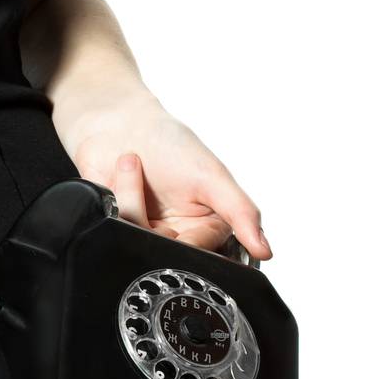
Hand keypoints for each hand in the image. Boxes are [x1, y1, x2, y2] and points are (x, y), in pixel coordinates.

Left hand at [65, 90, 272, 262]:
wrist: (121, 120)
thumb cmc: (170, 142)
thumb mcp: (211, 175)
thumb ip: (241, 211)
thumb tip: (265, 250)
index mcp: (205, 228)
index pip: (205, 258)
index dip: (192, 248)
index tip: (183, 234)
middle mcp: (174, 236)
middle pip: (167, 256)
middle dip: (158, 227)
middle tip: (157, 193)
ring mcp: (141, 232)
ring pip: (137, 241)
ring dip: (133, 195)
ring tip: (133, 162)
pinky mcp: (113, 225)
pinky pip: (112, 229)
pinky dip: (115, 196)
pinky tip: (120, 170)